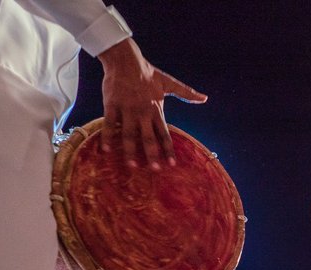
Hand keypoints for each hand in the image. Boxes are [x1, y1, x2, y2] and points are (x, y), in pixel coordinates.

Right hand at [97, 39, 206, 168]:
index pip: (165, 133)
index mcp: (156, 109)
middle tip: (156, 170)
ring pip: (129, 134)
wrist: (125, 59)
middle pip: (149, 137)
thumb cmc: (147, 72)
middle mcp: (143, 112)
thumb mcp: (169, 82)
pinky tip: (105, 151)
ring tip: (132, 166)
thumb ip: (186, 93)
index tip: (172, 164)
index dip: (168, 149)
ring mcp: (127, 109)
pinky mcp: (112, 104)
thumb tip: (205, 98)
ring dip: (130, 151)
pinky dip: (107, 137)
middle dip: (152, 154)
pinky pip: (109, 124)